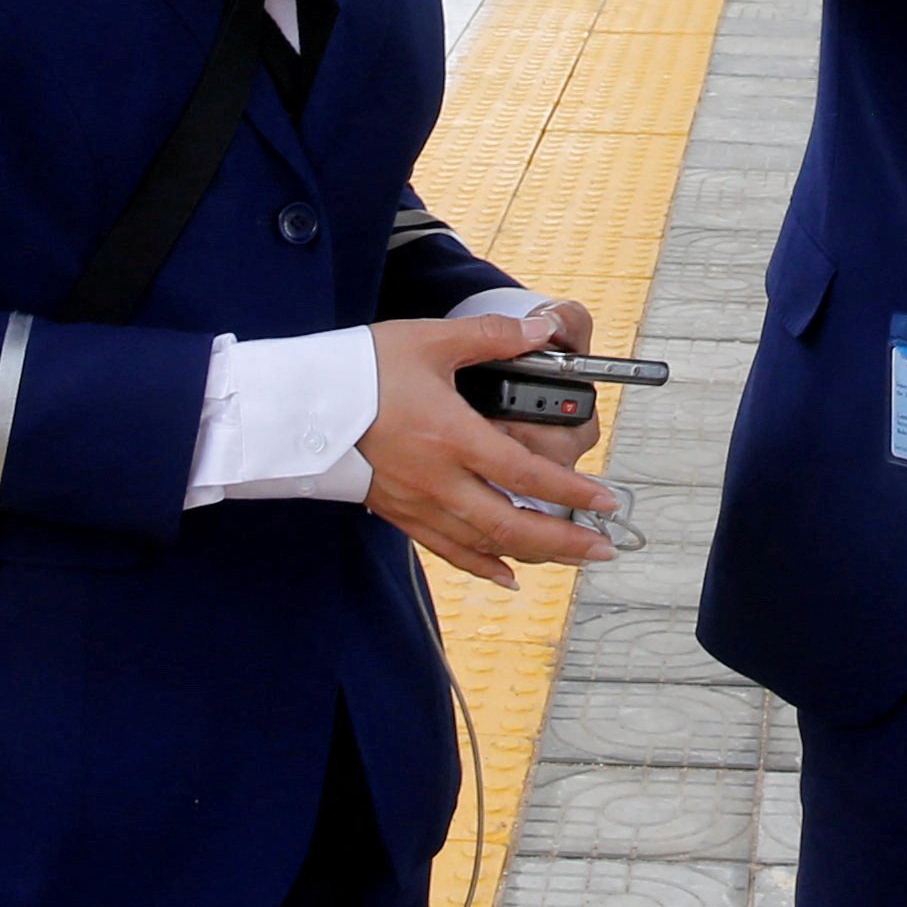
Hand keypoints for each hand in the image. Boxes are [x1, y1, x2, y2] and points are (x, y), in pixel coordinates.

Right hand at [363, 313, 617, 587]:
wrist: (298, 402)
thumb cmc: (360, 369)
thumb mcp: (429, 340)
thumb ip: (490, 336)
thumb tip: (540, 331)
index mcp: (452, 436)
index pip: (525, 474)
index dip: (572, 491)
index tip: (607, 499)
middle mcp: (438, 479)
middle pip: (513, 524)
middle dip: (565, 540)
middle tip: (605, 547)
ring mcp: (418, 502)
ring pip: (485, 543)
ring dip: (534, 554)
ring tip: (571, 558)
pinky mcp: (399, 511)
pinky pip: (447, 549)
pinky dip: (481, 564)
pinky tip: (506, 574)